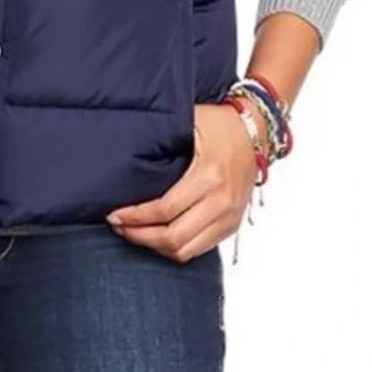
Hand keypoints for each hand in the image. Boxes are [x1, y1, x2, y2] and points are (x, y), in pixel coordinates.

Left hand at [106, 103, 260, 261]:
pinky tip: (157, 237)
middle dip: (140, 236)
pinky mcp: (232, 224)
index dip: (136, 217)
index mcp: (209, 176)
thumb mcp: (191, 121)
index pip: (165, 210)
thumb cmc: (220, 122)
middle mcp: (222, 201)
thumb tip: (125, 153)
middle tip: (118, 226)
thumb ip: (163, 139)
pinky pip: (200, 249)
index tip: (114, 214)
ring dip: (156, 247)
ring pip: (186, 250)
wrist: (257, 130)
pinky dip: (176, 248)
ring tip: (134, 233)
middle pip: (174, 237)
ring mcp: (229, 216)